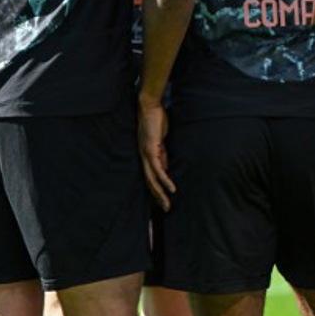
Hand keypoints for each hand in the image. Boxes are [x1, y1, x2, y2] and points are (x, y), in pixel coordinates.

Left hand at [138, 93, 175, 211]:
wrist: (149, 106)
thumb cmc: (156, 120)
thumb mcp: (161, 140)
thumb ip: (162, 153)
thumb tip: (166, 167)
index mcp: (146, 155)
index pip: (150, 177)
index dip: (156, 190)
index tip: (164, 200)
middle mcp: (143, 157)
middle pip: (149, 182)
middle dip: (157, 197)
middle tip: (166, 209)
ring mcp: (146, 154)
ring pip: (152, 179)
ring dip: (160, 193)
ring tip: (167, 205)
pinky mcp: (151, 150)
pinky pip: (158, 169)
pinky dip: (165, 180)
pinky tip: (171, 189)